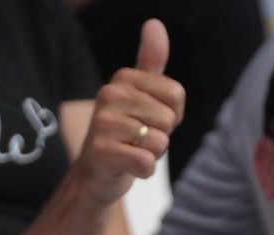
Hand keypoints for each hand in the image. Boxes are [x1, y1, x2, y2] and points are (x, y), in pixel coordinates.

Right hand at [70, 19, 184, 205]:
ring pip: (160, 142)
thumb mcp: (142, 95)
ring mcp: (103, 123)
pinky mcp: (103, 152)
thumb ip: (151, 62)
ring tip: (131, 150)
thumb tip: (155, 23)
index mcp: (123, 79)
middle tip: (138, 139)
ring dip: (152, 154)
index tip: (150, 119)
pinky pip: (147, 162)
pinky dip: (143, 170)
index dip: (172, 115)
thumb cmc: (127, 133)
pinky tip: (126, 165)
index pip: (176, 95)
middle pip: (169, 119)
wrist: (97, 172)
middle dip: (161, 136)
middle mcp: (110, 94)